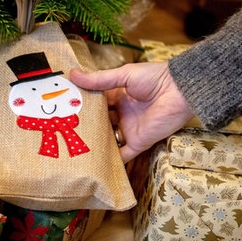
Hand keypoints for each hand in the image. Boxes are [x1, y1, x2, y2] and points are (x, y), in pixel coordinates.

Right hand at [70, 62, 193, 162]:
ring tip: (71, 150)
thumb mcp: (123, 75)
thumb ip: (98, 79)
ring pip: (107, 139)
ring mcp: (128, 129)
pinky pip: (122, 155)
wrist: (180, 90)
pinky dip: (111, 161)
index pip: (95, 103)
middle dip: (84, 127)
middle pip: (99, 123)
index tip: (61, 110)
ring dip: (94, 144)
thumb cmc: (154, 78)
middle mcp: (121, 114)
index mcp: (118, 96)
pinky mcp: (137, 143)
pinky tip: (93, 165)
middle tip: (61, 132)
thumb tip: (72, 74)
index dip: (80, 106)